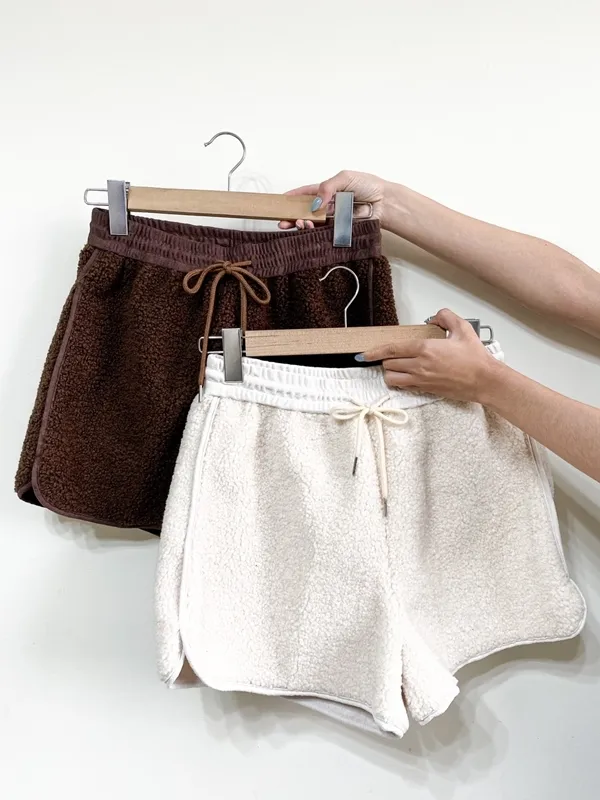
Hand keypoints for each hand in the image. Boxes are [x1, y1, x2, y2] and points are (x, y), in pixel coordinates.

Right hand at [278, 170, 387, 229]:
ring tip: (300, 223)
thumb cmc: (368, 186)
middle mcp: (328, 204)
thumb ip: (327, 187)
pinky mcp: (339, 228)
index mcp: (328, 190)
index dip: (293, 197)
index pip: (306, 193)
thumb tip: (315, 203)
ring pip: (312, 222)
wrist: (384, 202)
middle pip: (306, 211)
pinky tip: (309, 228)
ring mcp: (333, 217)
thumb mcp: (345, 178)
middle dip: (293, 216)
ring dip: (302, 224)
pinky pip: (324, 231)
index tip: (280, 202)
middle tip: (283, 221)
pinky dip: (314, 231)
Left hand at [359, 309, 499, 403]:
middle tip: (389, 354)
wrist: (485, 381)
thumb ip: (446, 316)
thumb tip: (435, 316)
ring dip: (390, 372)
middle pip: (388, 364)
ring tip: (396, 366)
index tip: (363, 353)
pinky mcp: (426, 390)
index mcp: (425, 349)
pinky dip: (400, 381)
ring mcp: (421, 380)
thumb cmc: (475, 358)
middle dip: (385, 359)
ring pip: (392, 378)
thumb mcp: (463, 328)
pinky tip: (406, 375)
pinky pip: (404, 387)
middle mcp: (420, 366)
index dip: (374, 352)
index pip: (392, 350)